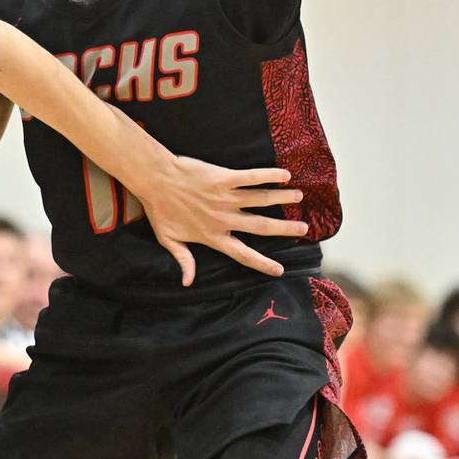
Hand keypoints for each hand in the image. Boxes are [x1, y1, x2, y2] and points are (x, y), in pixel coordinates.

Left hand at [140, 158, 308, 285]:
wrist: (154, 179)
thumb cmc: (159, 209)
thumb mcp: (168, 240)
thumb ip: (183, 260)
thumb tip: (188, 282)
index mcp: (212, 236)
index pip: (242, 254)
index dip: (262, 263)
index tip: (280, 270)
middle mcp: (223, 218)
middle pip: (260, 226)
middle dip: (284, 228)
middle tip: (304, 229)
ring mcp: (224, 197)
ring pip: (261, 200)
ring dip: (282, 198)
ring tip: (299, 198)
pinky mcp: (223, 178)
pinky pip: (251, 177)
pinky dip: (269, 176)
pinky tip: (285, 175)